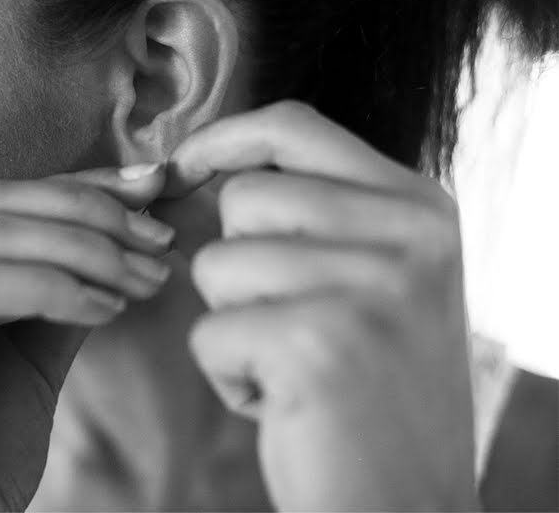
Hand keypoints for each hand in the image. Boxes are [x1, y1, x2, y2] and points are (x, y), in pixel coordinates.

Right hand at [0, 164, 174, 510]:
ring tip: (141, 282)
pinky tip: (103, 310)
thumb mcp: (31, 350)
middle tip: (157, 242)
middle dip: (85, 214)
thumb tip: (128, 219)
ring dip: (80, 251)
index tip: (149, 190)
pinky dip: (49, 288)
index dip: (71, 186)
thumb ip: (61, 282)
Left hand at [159, 101, 477, 509]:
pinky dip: (227, 374)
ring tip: (292, 367)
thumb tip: (198, 163)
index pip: (296, 126)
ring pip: (216, 264)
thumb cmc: (370, 391)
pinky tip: (284, 404)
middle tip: (291, 323)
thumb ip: (317, 213)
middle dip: (237, 264)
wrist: (407, 504)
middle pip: (244, 198)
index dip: (225, 138)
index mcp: (418, 207)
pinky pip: (208, 332)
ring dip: (233, 322)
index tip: (184, 164)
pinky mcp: (318, 344)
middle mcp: (407, 234)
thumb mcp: (375, 279)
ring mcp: (370, 286)